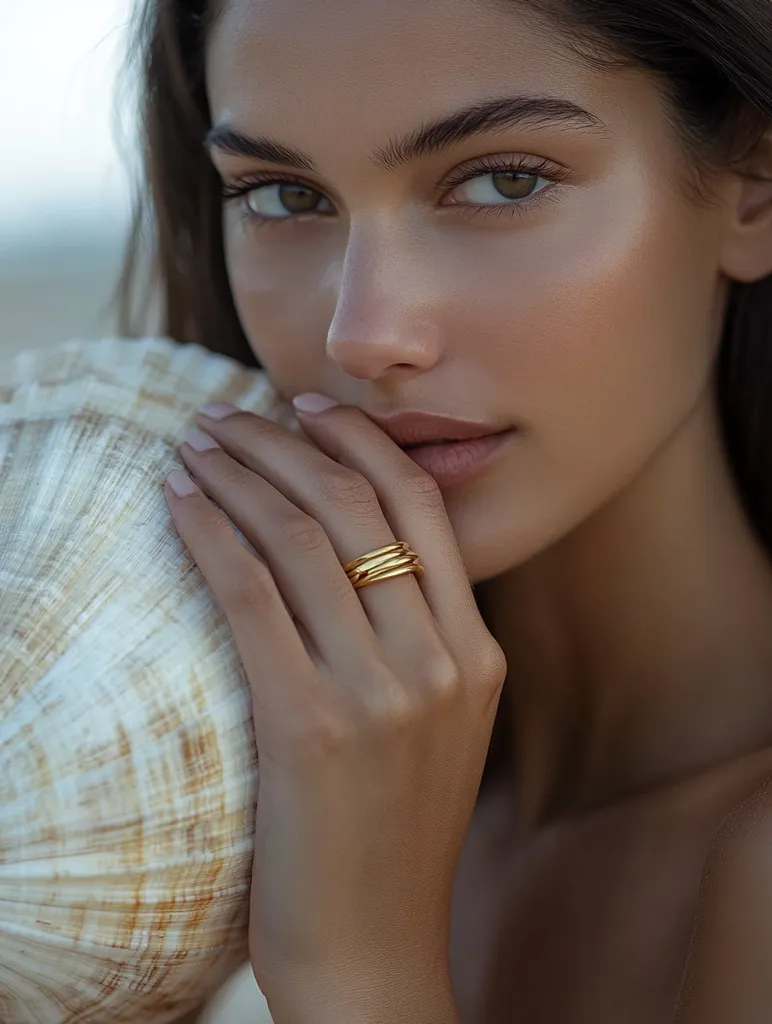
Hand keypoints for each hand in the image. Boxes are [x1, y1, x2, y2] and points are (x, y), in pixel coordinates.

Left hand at [162, 395, 505, 1017]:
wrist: (375, 946)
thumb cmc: (392, 833)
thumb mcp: (442, 725)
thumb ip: (422, 639)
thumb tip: (356, 549)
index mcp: (479, 654)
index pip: (423, 509)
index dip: (363, 444)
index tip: (309, 410)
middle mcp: (441, 662)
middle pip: (356, 508)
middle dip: (285, 444)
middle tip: (230, 416)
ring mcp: (382, 694)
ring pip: (300, 539)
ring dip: (240, 476)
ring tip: (197, 445)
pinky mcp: (310, 725)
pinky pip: (251, 595)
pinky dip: (210, 535)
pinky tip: (178, 502)